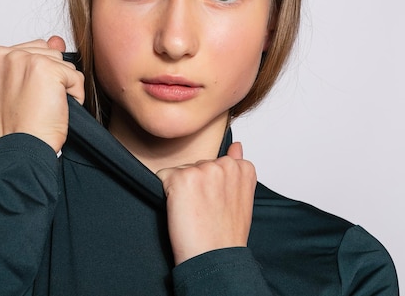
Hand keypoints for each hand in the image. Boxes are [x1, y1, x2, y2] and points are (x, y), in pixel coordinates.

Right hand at [0, 36, 84, 151]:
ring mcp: (26, 59)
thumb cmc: (20, 125)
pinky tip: (55, 110)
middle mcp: (6, 54)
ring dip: (62, 87)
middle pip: (49, 53)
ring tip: (43, 106)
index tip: (25, 98)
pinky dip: (74, 96)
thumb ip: (38, 57)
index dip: (38, 78)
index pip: (33, 50)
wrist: (23, 149)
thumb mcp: (23, 86)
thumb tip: (57, 40)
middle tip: (34, 104)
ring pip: (63, 63)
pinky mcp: (47, 69)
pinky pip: (76, 77)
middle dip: (51, 79)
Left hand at [156, 142, 255, 264]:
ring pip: (180, 171)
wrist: (214, 258)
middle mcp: (224, 165)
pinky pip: (162, 177)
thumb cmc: (225, 235)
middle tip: (204, 211)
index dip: (210, 185)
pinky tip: (181, 211)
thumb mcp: (240, 198)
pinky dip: (166, 194)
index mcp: (242, 168)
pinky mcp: (181, 178)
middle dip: (195, 185)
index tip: (215, 203)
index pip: (215, 163)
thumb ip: (237, 167)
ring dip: (181, 190)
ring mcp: (202, 170)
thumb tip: (236, 146)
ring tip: (194, 212)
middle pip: (196, 166)